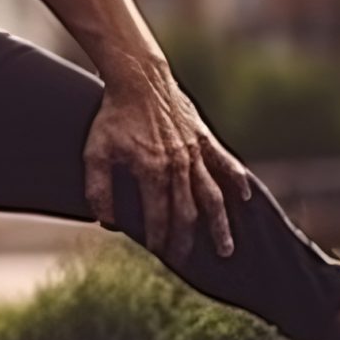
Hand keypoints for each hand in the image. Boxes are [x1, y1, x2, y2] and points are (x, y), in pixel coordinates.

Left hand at [81, 73, 256, 262]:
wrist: (138, 78)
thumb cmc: (113, 116)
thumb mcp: (94, 153)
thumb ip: (98, 190)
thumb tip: (107, 223)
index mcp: (152, 171)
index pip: (158, 216)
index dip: (159, 238)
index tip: (160, 254)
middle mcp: (178, 166)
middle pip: (188, 212)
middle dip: (187, 240)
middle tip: (186, 261)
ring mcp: (195, 152)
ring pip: (212, 195)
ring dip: (220, 225)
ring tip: (226, 248)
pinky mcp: (204, 138)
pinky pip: (226, 163)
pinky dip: (237, 181)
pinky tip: (245, 198)